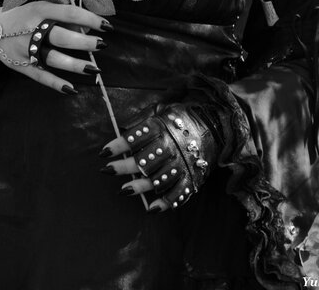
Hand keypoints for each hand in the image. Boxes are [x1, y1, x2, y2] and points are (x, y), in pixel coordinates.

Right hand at [0, 1, 110, 94]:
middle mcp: (32, 29)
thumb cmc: (22, 16)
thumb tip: (86, 27)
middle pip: (62, 37)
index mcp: (40, 10)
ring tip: (94, 69)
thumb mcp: (40, 6)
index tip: (107, 26)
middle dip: (85, 43)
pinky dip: (56, 84)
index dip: (90, 19)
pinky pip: (41, 76)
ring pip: (54, 58)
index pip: (69, 13)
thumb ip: (61, 14)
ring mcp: (26, 49)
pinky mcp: (21, 66)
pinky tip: (72, 89)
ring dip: (76, 65)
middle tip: (102, 45)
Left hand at [99, 103, 217, 212]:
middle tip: (108, 170)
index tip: (104, 152)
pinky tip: (151, 208)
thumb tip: (121, 127)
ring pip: (158, 179)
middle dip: (124, 166)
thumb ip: (143, 119)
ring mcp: (182, 164)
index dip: (118, 145)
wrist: (214, 126)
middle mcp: (171, 147)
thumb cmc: (181, 119)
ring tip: (124, 190)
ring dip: (140, 186)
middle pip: (144, 160)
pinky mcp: (193, 178)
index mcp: (162, 128)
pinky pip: (178, 194)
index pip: (136, 138)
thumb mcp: (162, 110)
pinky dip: (165, 203)